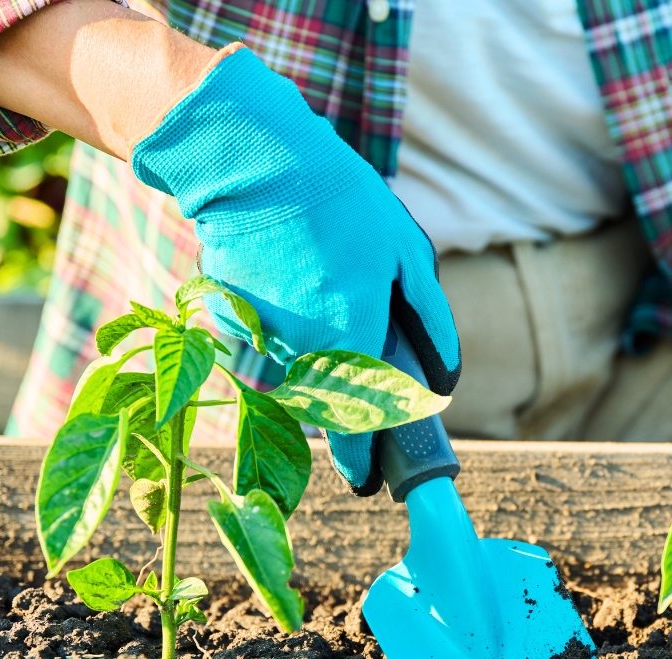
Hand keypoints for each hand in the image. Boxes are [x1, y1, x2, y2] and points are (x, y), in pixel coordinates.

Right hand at [131, 48, 459, 495]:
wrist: (252, 165)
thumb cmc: (340, 203)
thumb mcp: (407, 254)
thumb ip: (431, 322)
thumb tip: (445, 377)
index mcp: (352, 340)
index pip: (357, 430)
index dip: (363, 462)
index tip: (371, 480)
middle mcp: (299, 352)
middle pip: (325, 407)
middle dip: (343, 402)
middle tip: (360, 378)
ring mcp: (256, 342)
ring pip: (291, 383)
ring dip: (310, 367)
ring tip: (319, 305)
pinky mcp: (227, 326)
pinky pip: (262, 354)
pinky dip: (279, 339)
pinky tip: (288, 289)